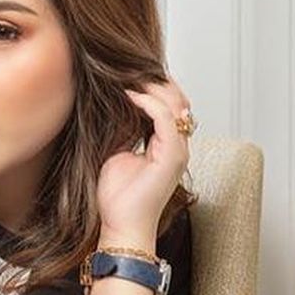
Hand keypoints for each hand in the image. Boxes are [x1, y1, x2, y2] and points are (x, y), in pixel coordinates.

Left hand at [96, 74, 192, 247]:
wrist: (121, 225)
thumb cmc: (118, 198)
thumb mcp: (116, 153)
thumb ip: (123, 130)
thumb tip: (116, 105)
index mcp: (167, 145)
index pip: (169, 105)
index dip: (151, 86)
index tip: (126, 75)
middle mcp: (178, 145)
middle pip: (176, 100)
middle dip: (154, 81)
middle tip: (128, 69)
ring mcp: (178, 150)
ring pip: (174, 104)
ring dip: (151, 87)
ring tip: (128, 78)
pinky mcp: (172, 156)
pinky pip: (166, 119)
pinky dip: (148, 103)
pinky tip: (129, 95)